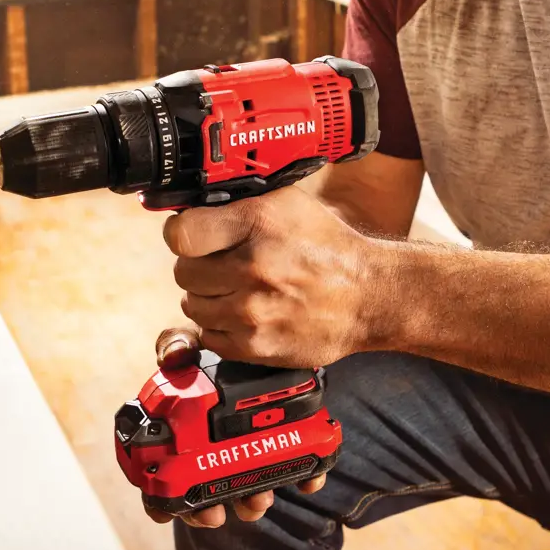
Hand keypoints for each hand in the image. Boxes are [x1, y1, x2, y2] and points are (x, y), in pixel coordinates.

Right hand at [142, 328, 326, 528]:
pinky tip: (308, 477)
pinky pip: (297, 468)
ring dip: (250, 502)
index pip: (166, 473)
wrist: (285, 330)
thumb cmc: (230, 350)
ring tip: (258, 497)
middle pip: (203, 494)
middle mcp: (218, 448)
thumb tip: (172, 357)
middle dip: (206, 510)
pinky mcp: (290, 443)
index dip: (161, 498)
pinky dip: (304, 476)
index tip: (165, 511)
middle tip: (213, 512)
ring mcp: (254, 449)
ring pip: (247, 491)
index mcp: (190, 431)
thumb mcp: (201, 344)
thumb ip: (180, 344)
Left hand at [163, 186, 385, 367]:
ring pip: (193, 306)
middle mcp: (252, 268)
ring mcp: (251, 312)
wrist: (368, 296)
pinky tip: (247, 313)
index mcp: (256, 224)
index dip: (184, 234)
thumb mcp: (286, 204)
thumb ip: (236, 203)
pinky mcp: (255, 346)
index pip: (181, 234)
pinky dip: (222, 326)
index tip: (194, 237)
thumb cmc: (326, 247)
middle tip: (225, 264)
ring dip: (210, 298)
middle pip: (183, 272)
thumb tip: (188, 208)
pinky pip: (210, 336)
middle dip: (200, 266)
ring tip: (240, 289)